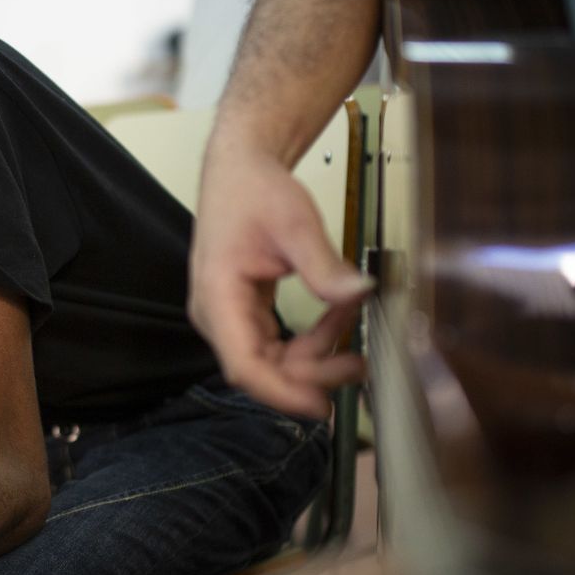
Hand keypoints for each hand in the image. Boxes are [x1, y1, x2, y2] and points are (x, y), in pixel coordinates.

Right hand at [189, 144, 370, 417]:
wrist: (239, 170)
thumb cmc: (254, 192)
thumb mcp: (295, 224)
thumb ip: (323, 266)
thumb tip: (359, 294)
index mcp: (217, 296)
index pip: (244, 365)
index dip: (282, 392)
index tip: (321, 404)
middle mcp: (216, 315)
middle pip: (261, 369)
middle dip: (310, 374)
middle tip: (357, 365)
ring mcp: (228, 317)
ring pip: (271, 360)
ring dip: (315, 355)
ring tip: (354, 332)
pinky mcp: (243, 313)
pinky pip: (276, 343)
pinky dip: (309, 337)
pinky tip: (338, 316)